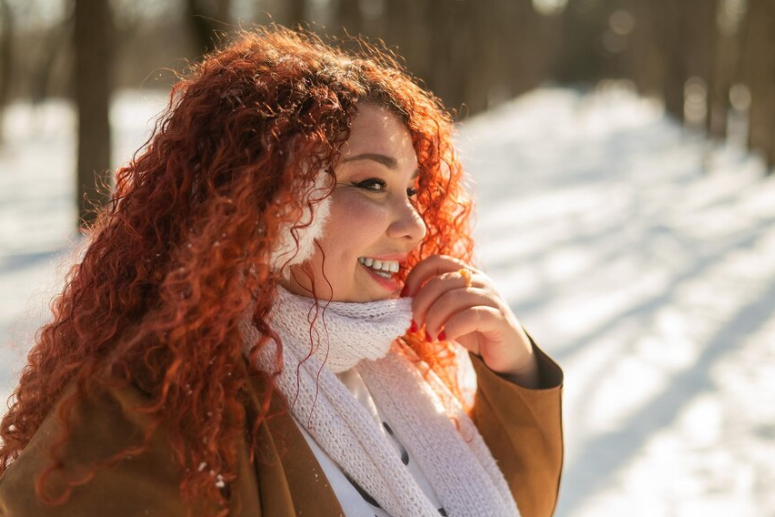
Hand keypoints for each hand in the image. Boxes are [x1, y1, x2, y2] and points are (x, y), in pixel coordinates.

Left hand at [402, 255, 538, 386]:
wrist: (504, 352)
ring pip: (454, 298)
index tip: (404, 299)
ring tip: (429, 336)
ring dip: (434, 319)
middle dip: (421, 304)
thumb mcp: (447, 313)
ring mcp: (491, 297)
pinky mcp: (498, 317)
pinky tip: (445, 338)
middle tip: (415, 326)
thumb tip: (403, 302)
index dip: (415, 277)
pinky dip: (452, 328)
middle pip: (441, 282)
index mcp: (465, 273)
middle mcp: (479, 280)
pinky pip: (471, 316)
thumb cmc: (471, 330)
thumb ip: (430, 302)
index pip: (436, 261)